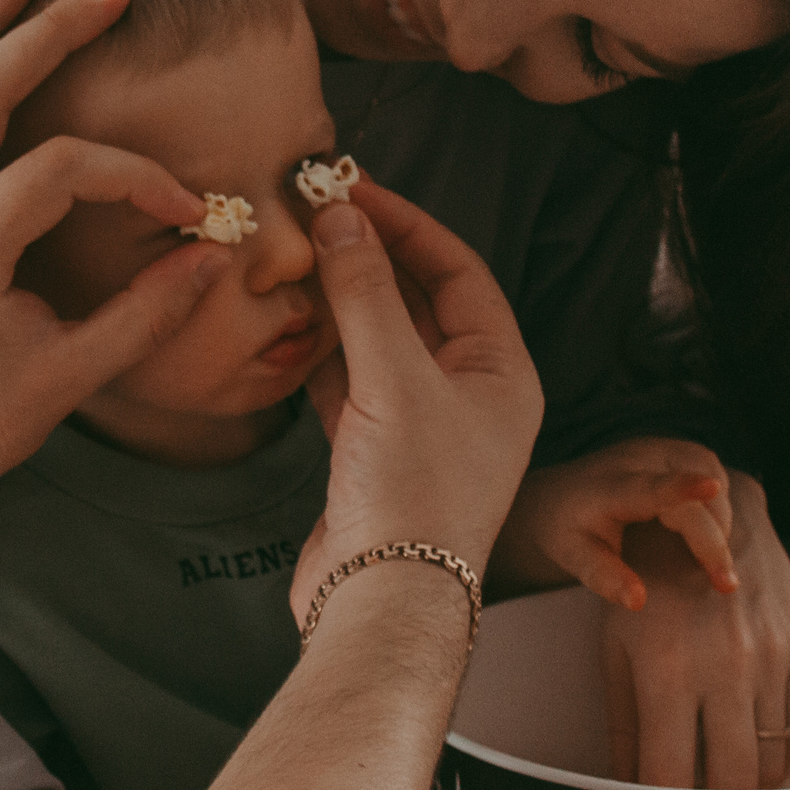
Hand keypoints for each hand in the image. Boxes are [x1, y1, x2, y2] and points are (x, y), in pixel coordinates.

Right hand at [290, 180, 544, 613]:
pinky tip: (287, 322)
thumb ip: (365, 294)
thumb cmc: (413, 496)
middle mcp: (469, 396)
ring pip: (377, 339)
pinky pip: (346, 379)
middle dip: (368, 255)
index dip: (406, 224)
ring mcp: (419, 425)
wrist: (380, 602)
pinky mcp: (372, 452)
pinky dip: (318, 348)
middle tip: (316, 210)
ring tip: (296, 255)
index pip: (458, 271)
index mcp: (502, 374)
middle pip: (417, 300)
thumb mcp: (394, 380)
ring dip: (339, 298)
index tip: (352, 187)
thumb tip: (340, 216)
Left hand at [495, 437, 740, 609]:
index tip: (710, 486)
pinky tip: (702, 527)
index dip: (681, 487)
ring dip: (720, 520)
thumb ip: (604, 577)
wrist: (558, 495)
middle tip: (724, 584)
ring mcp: (657, 447)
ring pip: (712, 478)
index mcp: (608, 488)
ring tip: (706, 556)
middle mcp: (635, 459)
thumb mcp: (573, 557)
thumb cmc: (567, 530)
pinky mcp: (674, 447)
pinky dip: (716, 501)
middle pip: (693, 498)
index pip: (649, 486)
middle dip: (714, 541)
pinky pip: (711, 469)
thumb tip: (638, 601)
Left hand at [601, 472, 789, 788]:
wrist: (710, 514)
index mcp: (666, 670)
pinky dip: (779, 761)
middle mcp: (725, 669)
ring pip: (771, 765)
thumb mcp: (617, 649)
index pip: (669, 774)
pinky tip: (754, 764)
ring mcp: (771, 661)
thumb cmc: (646, 585)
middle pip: (730, 782)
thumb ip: (625, 727)